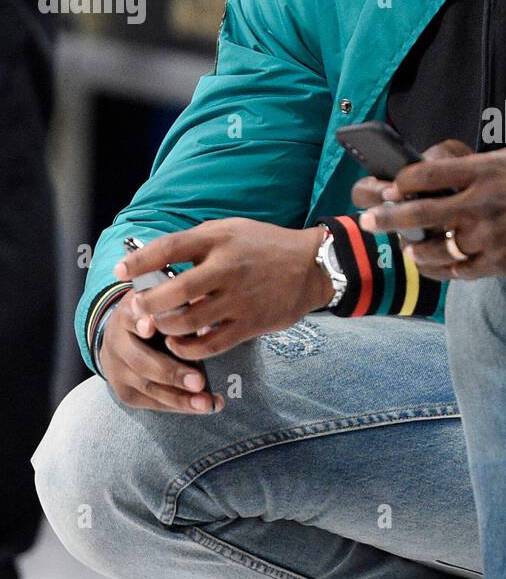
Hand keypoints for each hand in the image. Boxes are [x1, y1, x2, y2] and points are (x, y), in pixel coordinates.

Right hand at [99, 289, 222, 414]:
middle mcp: (117, 344)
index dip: (139, 323)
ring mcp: (118, 372)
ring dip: (181, 398)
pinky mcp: (124, 392)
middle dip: (172, 373)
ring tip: (207, 403)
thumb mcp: (160, 305)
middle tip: (199, 382)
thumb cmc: (152, 317)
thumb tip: (207, 327)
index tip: (150, 326)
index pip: (130, 318)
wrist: (118, 340)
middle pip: (142, 362)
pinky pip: (153, 402)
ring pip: (149, 387)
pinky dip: (179, 406)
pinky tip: (203, 406)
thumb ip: (180, 310)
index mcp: (127, 315)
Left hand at [113, 218, 330, 366]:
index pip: (169, 248)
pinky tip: (179, 343)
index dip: (139, 261)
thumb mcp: (230, 230)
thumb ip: (196, 244)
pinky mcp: (251, 324)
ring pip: (188, 322)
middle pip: (174, 291)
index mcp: (219, 240)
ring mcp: (240, 299)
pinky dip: (187, 348)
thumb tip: (155, 261)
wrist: (312, 267)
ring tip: (158, 326)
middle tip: (138, 309)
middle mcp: (228, 269)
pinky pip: (210, 345)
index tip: (120, 271)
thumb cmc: (265, 246)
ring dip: (165, 327)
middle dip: (147, 304)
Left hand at [359, 144, 505, 278]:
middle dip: (386, 217)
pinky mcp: (500, 263)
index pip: (424, 175)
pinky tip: (433, 265)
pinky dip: (441, 268)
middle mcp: (479, 204)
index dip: (401, 182)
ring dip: (414, 247)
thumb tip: (463, 168)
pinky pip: (459, 271)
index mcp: (484, 171)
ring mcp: (488, 236)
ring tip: (406, 247)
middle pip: (418, 212)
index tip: (393, 187)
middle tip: (369, 221)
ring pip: (434, 246)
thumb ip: (488, 162)